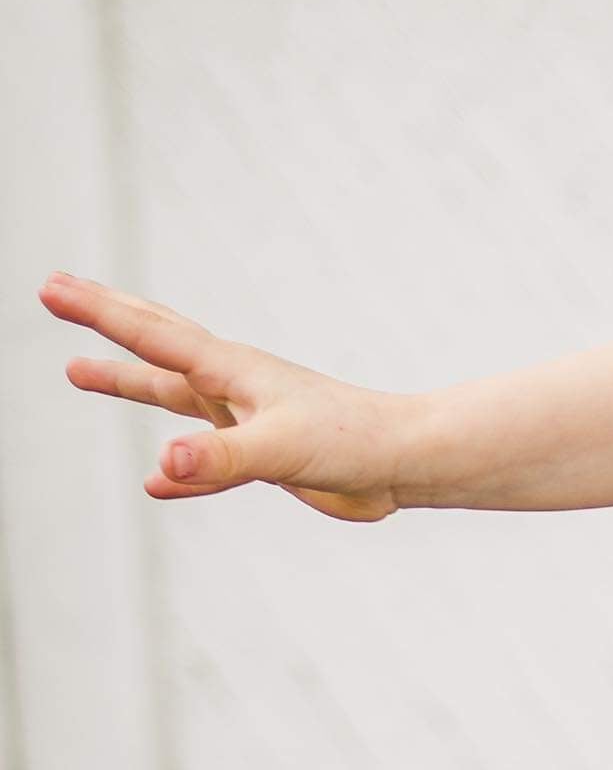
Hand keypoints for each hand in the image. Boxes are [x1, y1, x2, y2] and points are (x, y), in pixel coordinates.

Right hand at [47, 274, 406, 520]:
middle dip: (105, 319)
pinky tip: (158, 483)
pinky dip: (178, 471)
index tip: (50, 286)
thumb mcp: (277, 451)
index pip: (150, 333)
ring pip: (171, 395)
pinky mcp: (264, 457)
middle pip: (154, 342)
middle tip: (57, 290)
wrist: (404, 464)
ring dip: (126, 382)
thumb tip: (161, 468)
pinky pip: (205, 463)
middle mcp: (230, 387)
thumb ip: (217, 460)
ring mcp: (245, 420)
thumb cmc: (352, 443)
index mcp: (228, 372)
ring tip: (79, 371)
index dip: (97, 312)